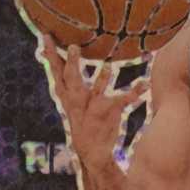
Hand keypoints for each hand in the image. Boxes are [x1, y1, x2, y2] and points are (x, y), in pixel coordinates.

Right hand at [38, 41, 148, 166]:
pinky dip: (134, 91)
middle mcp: (77, 100)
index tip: (46, 36)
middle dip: (72, 64)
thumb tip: (60, 57)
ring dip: (101, 79)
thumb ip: (67, 81)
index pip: (55, 72)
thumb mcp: (70, 102)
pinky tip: (144, 83)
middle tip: (74, 47)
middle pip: (71, 80)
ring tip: (108, 66)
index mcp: (67, 96)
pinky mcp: (109, 112)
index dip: (49, 54)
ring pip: (96, 91)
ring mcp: (93, 107)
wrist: (92, 152)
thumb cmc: (82, 122)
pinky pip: (123, 100)